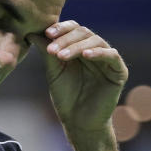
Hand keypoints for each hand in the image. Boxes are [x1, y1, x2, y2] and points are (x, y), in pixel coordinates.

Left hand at [29, 20, 127, 136]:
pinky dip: (99, 53)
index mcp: (80, 48)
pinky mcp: (119, 71)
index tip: (46, 33)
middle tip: (52, 49)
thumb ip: (46, 51)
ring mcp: (108, 60)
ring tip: (61, 56)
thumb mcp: (53, 71)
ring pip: (96, 41)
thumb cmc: (66, 97)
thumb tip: (31, 32)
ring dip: (77, 46)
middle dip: (66, 39)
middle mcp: (95, 50)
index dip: (61, 28)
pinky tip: (85, 55)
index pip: (73, 29)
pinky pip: (111, 55)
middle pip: (83, 32)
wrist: (79, 122)